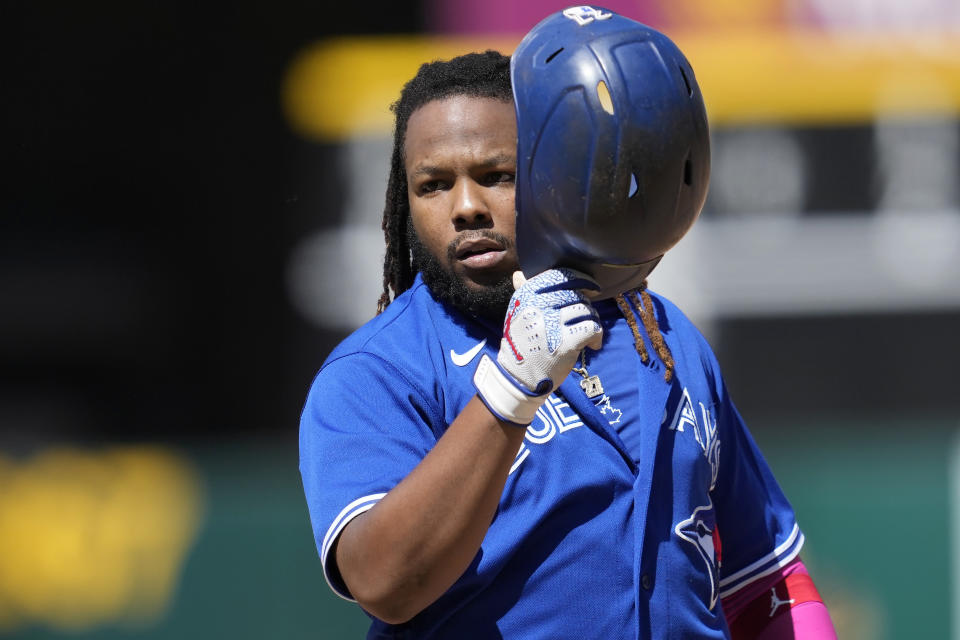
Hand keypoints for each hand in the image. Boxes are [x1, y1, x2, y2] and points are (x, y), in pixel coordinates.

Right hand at [473, 268, 602, 424]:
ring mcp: (551, 324)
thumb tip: (519, 273)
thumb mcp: (518, 315)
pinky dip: (597, 337)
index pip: (560, 275)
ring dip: (592, 322)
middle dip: (586, 307)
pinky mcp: (564, 343)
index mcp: (526, 295)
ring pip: (587, 310)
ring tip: (586, 336)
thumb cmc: (522, 344)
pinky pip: (592, 328)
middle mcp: (537, 305)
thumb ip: (523, 293)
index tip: (591, 288)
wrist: (518, 379)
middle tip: (584, 322)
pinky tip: (593, 346)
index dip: (581, 280)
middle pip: (576, 293)